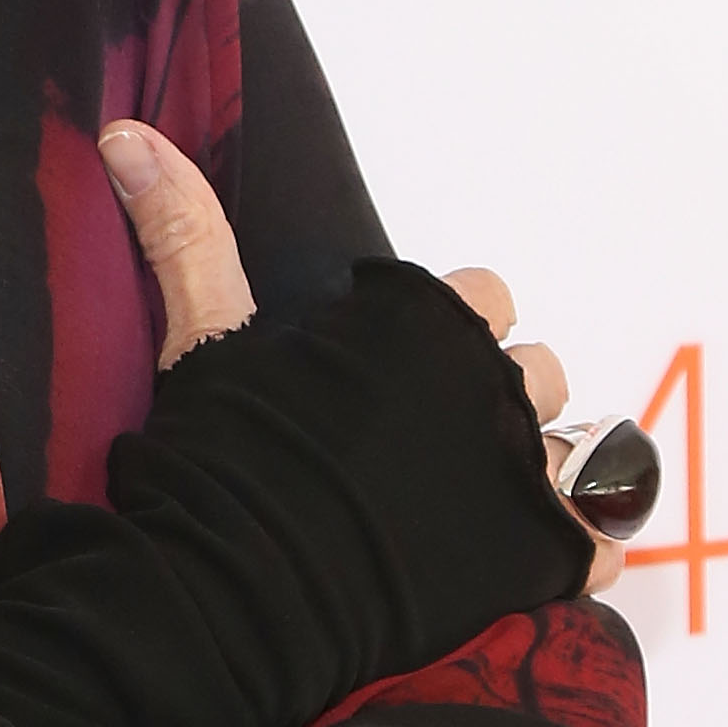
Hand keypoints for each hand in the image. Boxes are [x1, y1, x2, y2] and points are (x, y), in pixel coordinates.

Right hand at [96, 120, 620, 593]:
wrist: (242, 592)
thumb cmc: (225, 460)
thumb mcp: (203, 337)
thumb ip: (184, 232)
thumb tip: (127, 134)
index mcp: (428, 324)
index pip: (481, 296)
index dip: (438, 332)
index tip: (391, 374)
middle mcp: (496, 384)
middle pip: (536, 370)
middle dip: (493, 397)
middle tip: (421, 446)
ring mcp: (527, 473)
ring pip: (572, 449)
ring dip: (532, 470)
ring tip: (465, 506)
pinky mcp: (545, 555)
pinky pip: (600, 539)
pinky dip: (571, 549)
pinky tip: (516, 557)